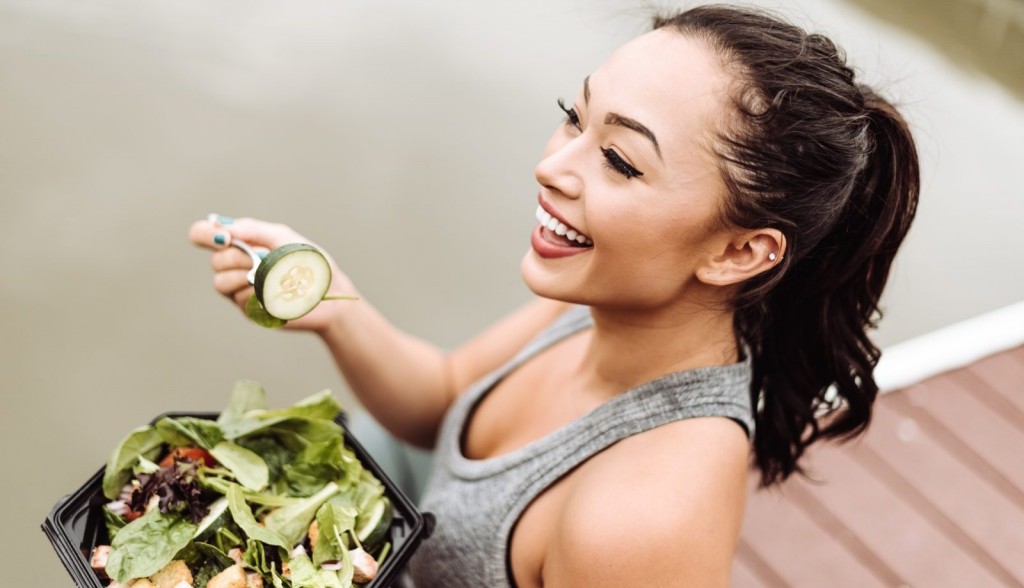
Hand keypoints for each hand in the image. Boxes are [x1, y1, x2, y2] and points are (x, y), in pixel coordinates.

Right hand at [188, 215, 355, 333]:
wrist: (330, 293)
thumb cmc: (309, 263)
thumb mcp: (284, 238)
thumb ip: (254, 230)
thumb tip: (225, 227)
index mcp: (241, 245)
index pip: (204, 235)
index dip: (204, 234)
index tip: (223, 238)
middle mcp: (235, 267)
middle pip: (216, 261)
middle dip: (237, 257)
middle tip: (262, 258)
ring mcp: (240, 290)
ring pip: (221, 283)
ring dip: (245, 276)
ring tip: (270, 275)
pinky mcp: (250, 310)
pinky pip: (240, 299)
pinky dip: (258, 292)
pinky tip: (277, 292)